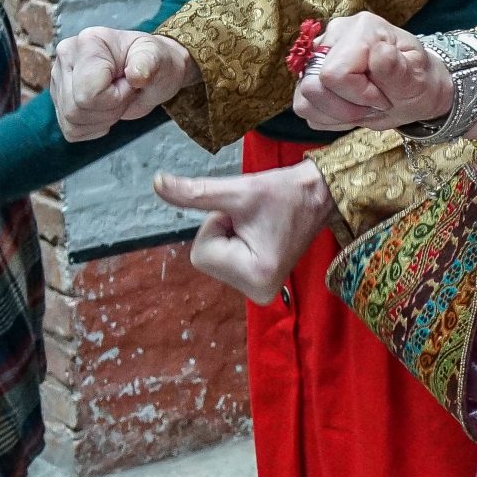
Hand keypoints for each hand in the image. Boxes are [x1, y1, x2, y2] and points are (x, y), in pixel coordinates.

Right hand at [53, 28, 195, 141]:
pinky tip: (106, 110)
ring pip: (71, 120)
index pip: (88, 91)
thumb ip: (149, 62)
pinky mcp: (59, 99)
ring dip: (102, 119)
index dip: (116, 96)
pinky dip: (93, 127)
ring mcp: (58, 79)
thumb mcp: (159, 57)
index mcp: (88, 42)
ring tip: (117, 99)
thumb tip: (136, 75)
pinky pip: (71, 130)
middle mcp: (66, 57)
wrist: (152, 73)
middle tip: (126, 92)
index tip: (130, 82)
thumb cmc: (155, 62)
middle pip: (76, 108)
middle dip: (110, 109)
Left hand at [156, 160, 331, 302]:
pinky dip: (234, 245)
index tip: (248, 216)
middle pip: (206, 259)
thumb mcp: (237, 190)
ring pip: (213, 259)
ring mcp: (260, 292)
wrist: (320, 195)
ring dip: (228, 237)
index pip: (201, 254)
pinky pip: (224, 263)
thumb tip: (156, 183)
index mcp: (255, 276)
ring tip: (259, 227)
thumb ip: (194, 192)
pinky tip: (259, 235)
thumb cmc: (285, 192)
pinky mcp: (260, 285)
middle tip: (254, 221)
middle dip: (223, 232)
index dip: (218, 226)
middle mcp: (259, 293)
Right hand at [290, 12, 450, 131]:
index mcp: (362, 28)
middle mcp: (333, 35)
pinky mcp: (309, 75)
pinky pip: (305, 108)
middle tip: (375, 104)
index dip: (359, 95)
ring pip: (304, 100)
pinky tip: (351, 108)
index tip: (384, 98)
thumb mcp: (417, 80)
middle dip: (347, 107)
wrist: (413, 90)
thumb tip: (379, 51)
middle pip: (313, 87)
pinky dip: (330, 117)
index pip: (335, 73)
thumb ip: (396, 69)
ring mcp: (317, 55)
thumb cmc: (417, 81)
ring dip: (338, 114)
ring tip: (363, 107)